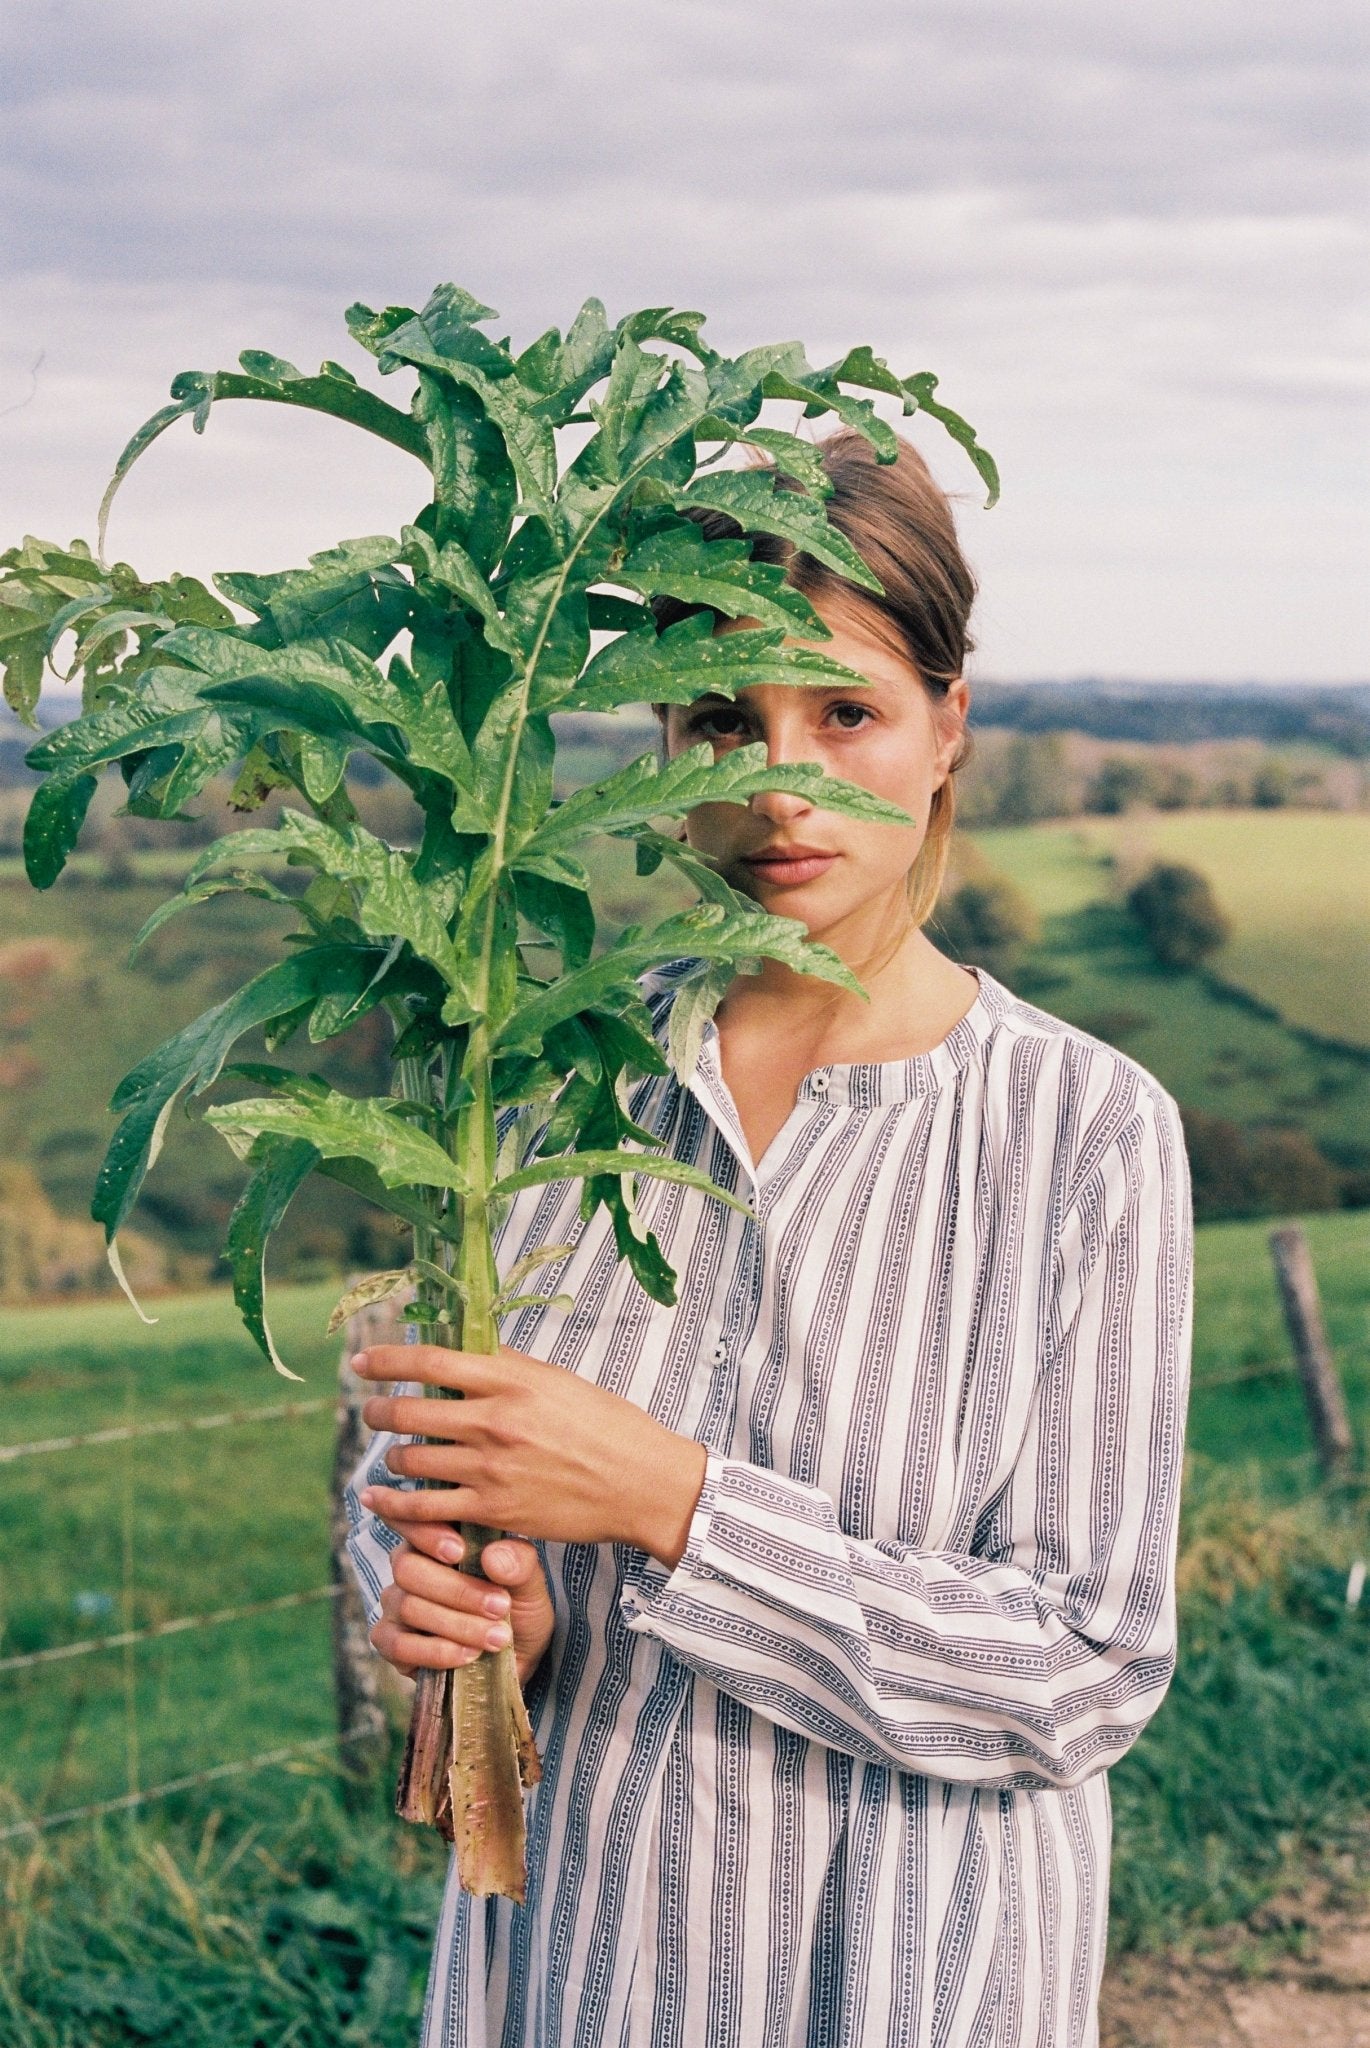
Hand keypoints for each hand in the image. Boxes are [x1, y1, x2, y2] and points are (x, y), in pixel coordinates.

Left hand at [354, 1342, 707, 1567]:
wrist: (641, 1482)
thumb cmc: (608, 1426)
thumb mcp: (560, 1382)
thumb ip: (511, 1369)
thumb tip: (470, 1353)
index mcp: (512, 1380)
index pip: (432, 1361)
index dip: (387, 1360)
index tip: (361, 1362)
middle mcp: (495, 1420)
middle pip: (411, 1411)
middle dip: (379, 1411)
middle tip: (369, 1412)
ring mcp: (491, 1468)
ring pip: (413, 1461)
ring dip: (392, 1458)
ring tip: (391, 1457)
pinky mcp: (494, 1510)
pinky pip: (428, 1509)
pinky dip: (400, 1506)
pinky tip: (383, 1502)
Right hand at [368, 1519, 554, 1688]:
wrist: (515, 1654)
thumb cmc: (516, 1606)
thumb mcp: (529, 1582)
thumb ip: (518, 1563)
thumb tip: (493, 1556)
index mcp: (435, 1538)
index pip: (413, 1522)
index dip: (428, 1535)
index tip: (460, 1552)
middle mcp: (408, 1567)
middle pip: (408, 1568)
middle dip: (457, 1591)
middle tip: (500, 1607)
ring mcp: (395, 1605)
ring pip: (408, 1607)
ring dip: (457, 1625)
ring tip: (496, 1637)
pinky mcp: (391, 1643)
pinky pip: (399, 1646)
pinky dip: (436, 1651)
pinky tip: (468, 1655)